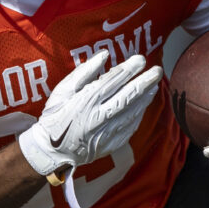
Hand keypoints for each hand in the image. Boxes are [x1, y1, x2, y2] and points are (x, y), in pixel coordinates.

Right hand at [19, 51, 161, 180]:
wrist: (51, 151)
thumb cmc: (55, 116)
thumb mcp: (62, 90)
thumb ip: (84, 72)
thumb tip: (103, 56)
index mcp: (86, 101)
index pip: (113, 81)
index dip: (129, 69)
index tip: (140, 59)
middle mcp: (99, 117)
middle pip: (128, 96)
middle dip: (145, 82)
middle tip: (157, 71)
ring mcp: (107, 132)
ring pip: (132, 112)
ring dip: (146, 97)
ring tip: (155, 85)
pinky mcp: (111, 144)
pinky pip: (130, 127)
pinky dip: (139, 114)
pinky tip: (143, 105)